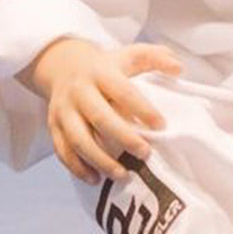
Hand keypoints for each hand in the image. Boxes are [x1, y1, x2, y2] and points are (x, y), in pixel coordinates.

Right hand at [23, 38, 181, 182]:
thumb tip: (178, 68)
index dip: (142, 108)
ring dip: (100, 159)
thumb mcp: (131, 55)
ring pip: (78, 139)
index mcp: (101, 72)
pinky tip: (96, 179)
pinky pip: (63, 151)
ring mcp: (64, 110)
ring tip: (122, 174)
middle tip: (145, 153)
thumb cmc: (107, 66)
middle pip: (100, 117)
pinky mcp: (53, 126)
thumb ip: (157, 57)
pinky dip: (78, 167)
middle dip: (123, 138)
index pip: (123, 91)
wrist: (64, 66)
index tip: (161, 125)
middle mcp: (80, 91)